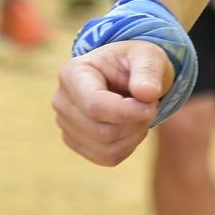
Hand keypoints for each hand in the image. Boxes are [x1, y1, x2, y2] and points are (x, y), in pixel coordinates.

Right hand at [53, 40, 176, 165]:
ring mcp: (65, 124)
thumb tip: (147, 93)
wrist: (127, 75)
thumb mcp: (147, 56)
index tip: (152, 107)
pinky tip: (131, 127)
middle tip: (150, 106)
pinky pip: (106, 158)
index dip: (127, 112)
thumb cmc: (135, 62)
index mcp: (73, 72)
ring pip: (105, 149)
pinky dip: (127, 146)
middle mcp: (62, 100)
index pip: (95, 105)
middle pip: (102, 131)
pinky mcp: (75, 142)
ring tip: (140, 114)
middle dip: (134, 123)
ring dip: (133, 136)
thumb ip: (148, 71)